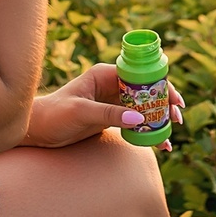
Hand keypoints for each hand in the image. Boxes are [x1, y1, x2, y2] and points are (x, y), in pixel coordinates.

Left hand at [19, 63, 185, 151]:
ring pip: (143, 106)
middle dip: (164, 103)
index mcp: (105, 74)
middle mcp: (111, 84)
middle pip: (145, 90)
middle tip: (177, 119)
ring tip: (171, 134)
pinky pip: (134, 120)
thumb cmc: (55, 114)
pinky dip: (147, 129)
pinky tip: (158, 143)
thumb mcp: (81, 112)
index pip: (140, 75)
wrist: (38, 129)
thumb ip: (109, 113)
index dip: (160, 85)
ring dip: (158, 118)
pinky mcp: (110, 116)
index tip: (174, 100)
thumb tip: (139, 118)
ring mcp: (112, 101)